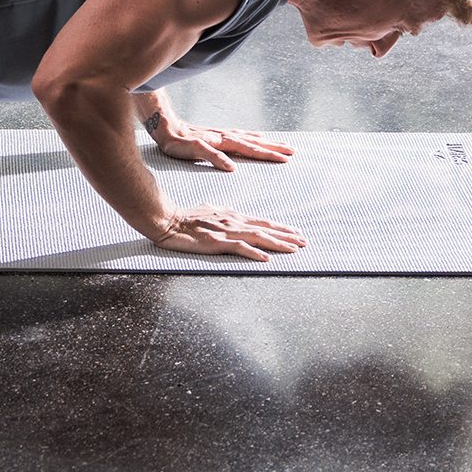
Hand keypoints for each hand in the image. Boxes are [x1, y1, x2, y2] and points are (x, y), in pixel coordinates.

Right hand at [147, 209, 307, 260]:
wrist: (167, 220)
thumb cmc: (186, 218)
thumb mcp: (210, 213)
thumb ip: (223, 216)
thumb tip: (231, 216)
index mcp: (232, 216)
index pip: (261, 222)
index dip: (280, 228)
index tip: (295, 233)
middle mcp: (233, 222)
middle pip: (265, 229)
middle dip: (287, 236)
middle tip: (304, 241)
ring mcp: (225, 232)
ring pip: (257, 237)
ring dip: (277, 243)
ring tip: (294, 249)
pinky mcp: (216, 243)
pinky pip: (238, 248)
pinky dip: (254, 253)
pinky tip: (265, 258)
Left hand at [149, 114, 295, 172]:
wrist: (164, 126)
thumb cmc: (176, 143)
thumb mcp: (191, 151)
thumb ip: (211, 158)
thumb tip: (232, 167)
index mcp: (223, 142)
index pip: (251, 149)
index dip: (268, 154)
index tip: (285, 159)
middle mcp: (226, 136)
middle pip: (256, 142)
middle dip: (275, 147)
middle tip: (293, 151)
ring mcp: (223, 134)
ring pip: (251, 137)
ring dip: (267, 141)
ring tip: (283, 144)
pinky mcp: (217, 134)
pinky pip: (242, 135)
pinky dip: (254, 137)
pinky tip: (257, 138)